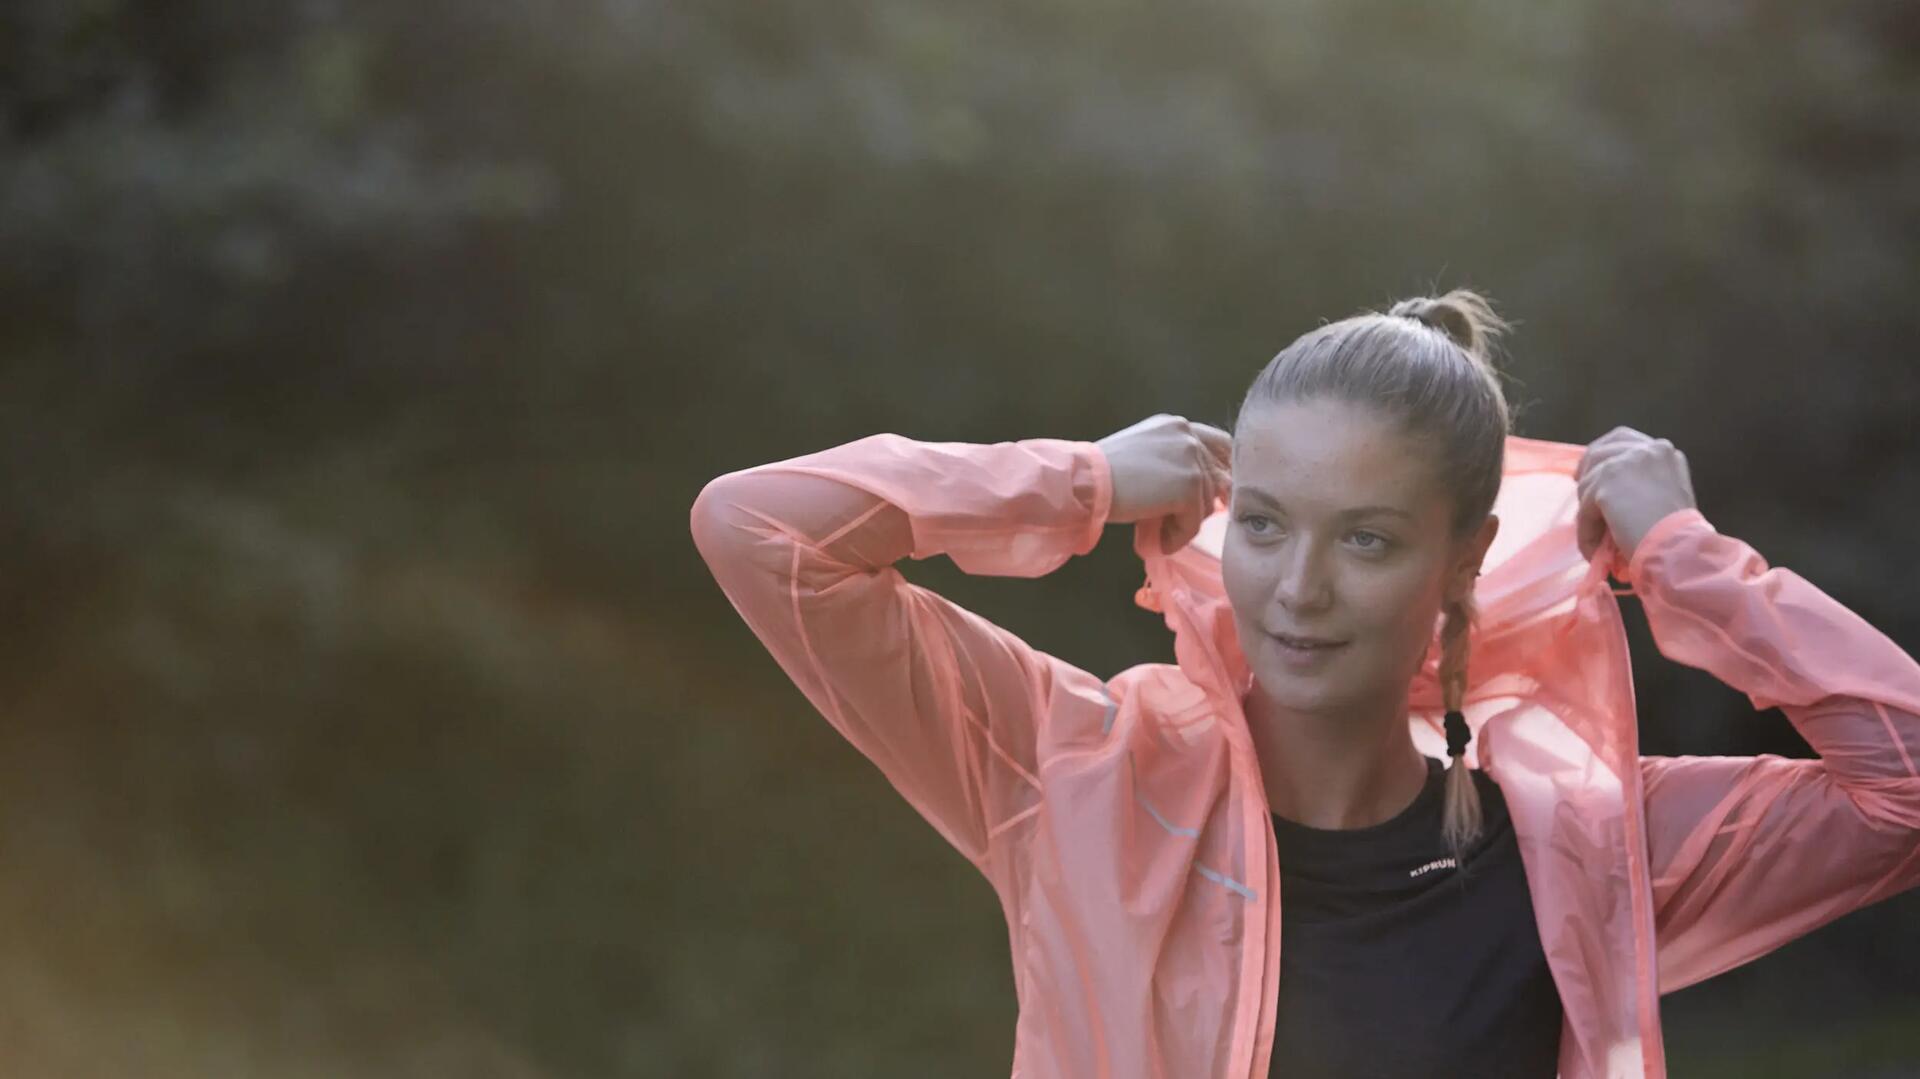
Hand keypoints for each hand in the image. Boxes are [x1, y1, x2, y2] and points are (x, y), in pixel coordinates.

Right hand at [1096, 413, 1233, 553]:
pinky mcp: (1189, 484)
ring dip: (1184, 524)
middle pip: (1218, 479)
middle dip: (1201, 506)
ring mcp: (1191, 458)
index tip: (1217, 498)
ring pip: (1206, 504)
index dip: (1222, 474)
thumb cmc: (1102, 473)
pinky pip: (1194, 522)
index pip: (1222, 446)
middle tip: (1174, 524)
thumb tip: (1202, 494)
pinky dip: (1177, 537)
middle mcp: (1188, 435)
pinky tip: (1157, 541)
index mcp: (1177, 425)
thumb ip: (1173, 464)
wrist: (1085, 480)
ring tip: (1158, 534)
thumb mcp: (1144, 455)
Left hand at [1575, 426, 1697, 567]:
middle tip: (1578, 490)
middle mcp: (1646, 449)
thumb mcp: (1666, 494)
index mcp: (1663, 451)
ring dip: (1586, 509)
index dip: (1604, 455)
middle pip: (1599, 450)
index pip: (1622, 439)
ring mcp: (1625, 463)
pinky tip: (1592, 549)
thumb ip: (1641, 481)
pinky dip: (1586, 530)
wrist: (1678, 547)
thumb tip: (1606, 486)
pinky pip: (1584, 508)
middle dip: (1585, 470)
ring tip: (1593, 535)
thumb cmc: (1678, 533)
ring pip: (1588, 481)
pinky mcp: (1607, 483)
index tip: (1592, 471)